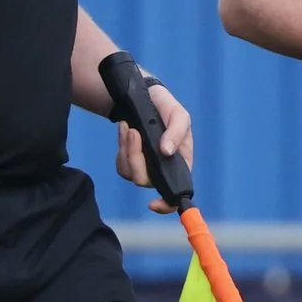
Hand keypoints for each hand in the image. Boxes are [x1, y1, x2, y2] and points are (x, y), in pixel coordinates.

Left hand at [114, 82, 194, 211]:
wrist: (145, 97)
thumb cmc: (166, 107)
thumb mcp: (178, 114)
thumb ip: (176, 131)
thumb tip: (166, 152)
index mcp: (180, 163)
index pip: (177, 192)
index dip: (166, 204)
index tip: (152, 204)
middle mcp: (163, 170)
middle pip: (145, 180)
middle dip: (136, 157)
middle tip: (135, 132)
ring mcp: (146, 167)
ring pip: (130, 173)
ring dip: (127, 148)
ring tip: (129, 127)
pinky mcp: (130, 162)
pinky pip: (121, 165)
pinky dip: (121, 146)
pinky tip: (125, 130)